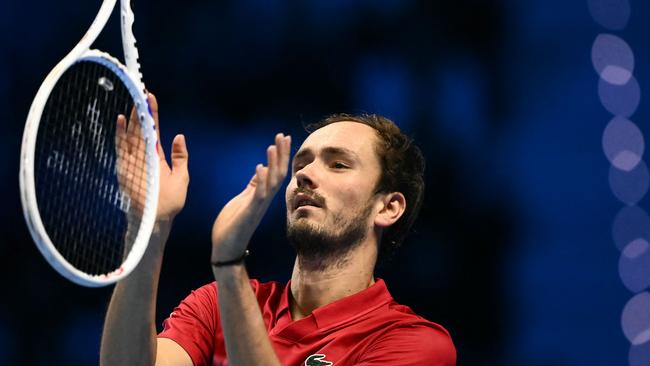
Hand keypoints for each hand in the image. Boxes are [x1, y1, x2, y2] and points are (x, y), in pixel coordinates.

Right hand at [115, 93, 188, 223]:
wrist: (157, 220)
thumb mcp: (182, 177)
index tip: (151, 97)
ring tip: (135, 100)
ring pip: (132, 134)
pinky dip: (120, 134)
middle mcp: (144, 156)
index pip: (154, 130)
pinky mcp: (126, 168)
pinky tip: (121, 119)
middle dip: (141, 110)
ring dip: (133, 117)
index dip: (153, 114)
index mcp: (157, 156)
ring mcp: (133, 161)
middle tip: (141, 91)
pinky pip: (122, 148)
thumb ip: (180, 157)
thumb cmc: (170, 203)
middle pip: (141, 128)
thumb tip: (180, 136)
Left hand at [211, 133, 290, 261]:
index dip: (280, 154)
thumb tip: (260, 170)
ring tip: (272, 146)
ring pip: (272, 182)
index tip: (282, 137)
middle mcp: (264, 199)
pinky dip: (261, 181)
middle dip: (281, 154)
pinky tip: (259, 167)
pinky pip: (259, 195)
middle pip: (278, 173)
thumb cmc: (232, 224)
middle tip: (282, 135)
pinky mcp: (250, 212)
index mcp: (262, 195)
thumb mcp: (243, 199)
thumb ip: (253, 186)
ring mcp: (258, 206)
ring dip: (273, 164)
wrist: (226, 247)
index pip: (275, 170)